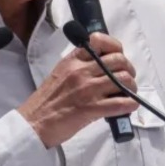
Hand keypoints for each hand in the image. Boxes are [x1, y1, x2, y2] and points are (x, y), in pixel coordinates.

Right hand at [18, 33, 138, 147]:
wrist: (33, 123)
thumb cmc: (47, 101)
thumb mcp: (60, 73)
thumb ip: (80, 65)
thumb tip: (103, 64)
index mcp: (73, 60)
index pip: (100, 41)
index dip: (116, 48)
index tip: (119, 59)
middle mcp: (81, 71)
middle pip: (119, 61)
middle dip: (128, 70)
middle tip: (126, 80)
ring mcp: (87, 89)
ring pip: (124, 79)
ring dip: (131, 87)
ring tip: (127, 94)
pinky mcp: (91, 108)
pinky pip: (121, 103)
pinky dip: (130, 104)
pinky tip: (128, 106)